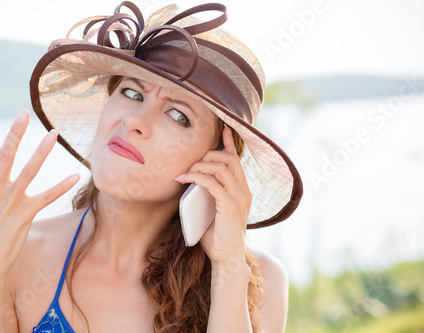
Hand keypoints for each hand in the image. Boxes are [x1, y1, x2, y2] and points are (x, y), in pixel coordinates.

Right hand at [0, 109, 79, 276]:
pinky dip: (62, 186)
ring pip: (29, 169)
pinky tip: (75, 176)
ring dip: (42, 150)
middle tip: (25, 114)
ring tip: (53, 134)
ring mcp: (10, 200)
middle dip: (16, 132)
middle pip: (5, 155)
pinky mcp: (25, 213)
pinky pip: (47, 196)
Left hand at [175, 125, 251, 265]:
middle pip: (229, 159)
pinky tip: (184, 179)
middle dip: (208, 154)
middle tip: (190, 163)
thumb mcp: (211, 210)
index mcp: (242, 191)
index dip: (229, 143)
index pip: (236, 160)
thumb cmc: (216, 237)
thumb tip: (189, 180)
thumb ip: (206, 195)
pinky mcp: (230, 205)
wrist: (226, 259)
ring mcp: (239, 197)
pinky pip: (212, 182)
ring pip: (221, 167)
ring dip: (200, 165)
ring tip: (185, 172)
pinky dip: (196, 177)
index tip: (223, 130)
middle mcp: (244, 191)